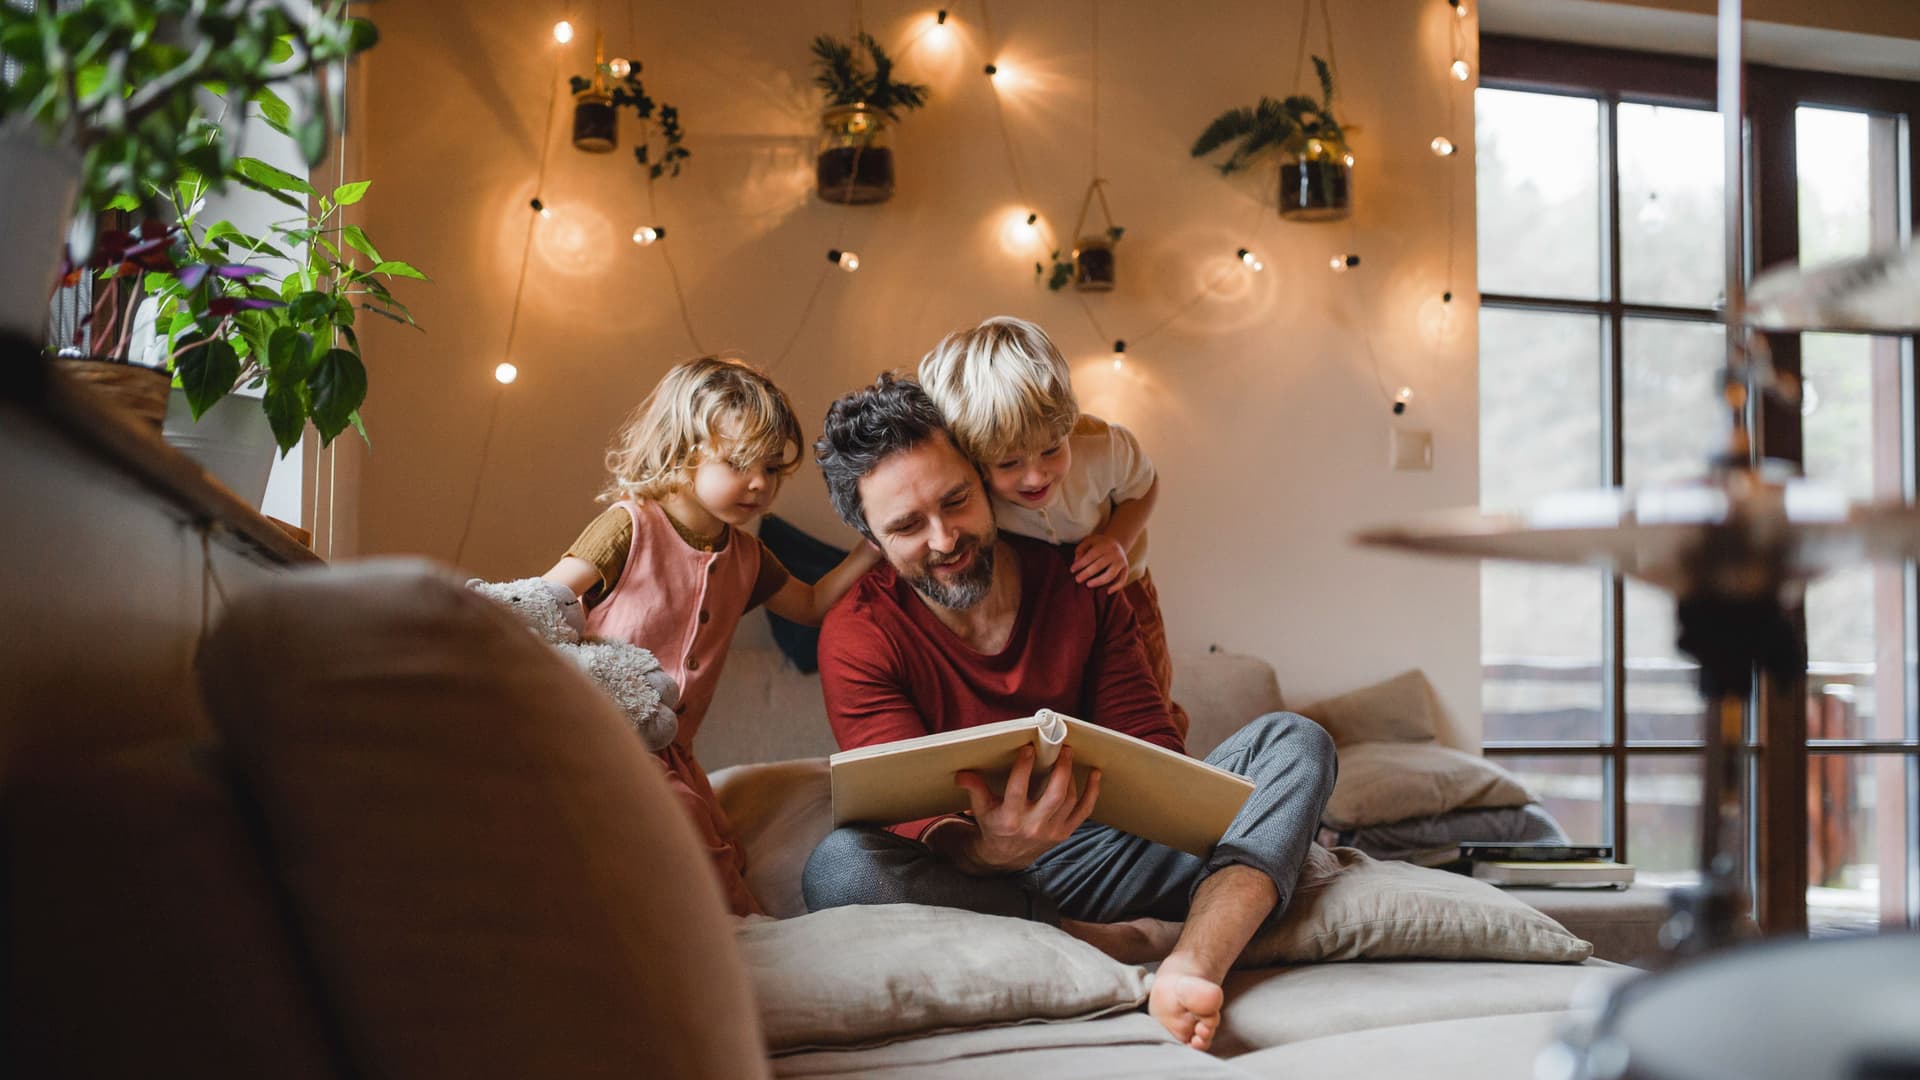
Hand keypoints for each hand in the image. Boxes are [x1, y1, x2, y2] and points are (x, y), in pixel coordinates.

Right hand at [953, 745, 1100, 872]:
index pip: (1018, 789)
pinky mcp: (1064, 833)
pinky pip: (1084, 811)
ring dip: (1072, 775)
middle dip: (1061, 769)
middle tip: (1063, 748)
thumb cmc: (994, 824)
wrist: (1006, 857)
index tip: (1029, 747)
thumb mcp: (981, 808)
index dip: (1023, 767)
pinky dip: (1092, 792)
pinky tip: (1095, 774)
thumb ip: (974, 788)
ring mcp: (1052, 831)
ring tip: (1068, 755)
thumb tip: (961, 773)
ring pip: (1069, 800)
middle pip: (1055, 795)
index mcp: (1010, 818)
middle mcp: (1033, 826)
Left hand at [1071, 534, 1129, 592]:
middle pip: (1099, 565)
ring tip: (1088, 584)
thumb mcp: (1089, 541)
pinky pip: (1122, 580)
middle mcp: (1114, 553)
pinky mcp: (1126, 569)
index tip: (1072, 570)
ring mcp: (1121, 561)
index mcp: (1105, 545)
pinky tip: (1107, 592)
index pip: (1091, 555)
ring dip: (1098, 581)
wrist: (1117, 543)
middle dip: (1087, 573)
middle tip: (1077, 580)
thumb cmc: (1099, 544)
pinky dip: (1116, 587)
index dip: (1081, 563)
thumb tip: (1076, 561)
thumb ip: (1081, 549)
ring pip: (1110, 575)